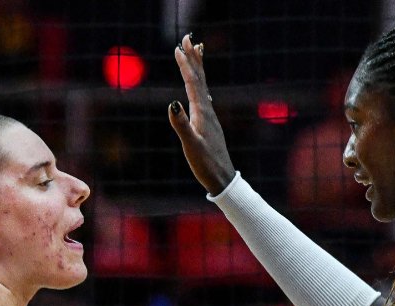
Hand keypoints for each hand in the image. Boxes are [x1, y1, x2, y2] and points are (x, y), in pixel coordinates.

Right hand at [168, 33, 236, 194]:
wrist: (222, 178)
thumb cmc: (206, 163)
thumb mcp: (190, 145)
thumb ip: (181, 124)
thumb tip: (172, 102)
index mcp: (202, 113)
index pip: (193, 83)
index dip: (186, 65)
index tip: (179, 47)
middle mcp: (207, 111)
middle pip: (200, 79)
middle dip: (193, 59)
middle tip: (189, 39)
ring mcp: (209, 116)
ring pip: (202, 86)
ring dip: (198, 68)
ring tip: (196, 52)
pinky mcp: (209, 123)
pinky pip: (203, 96)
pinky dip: (199, 84)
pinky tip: (199, 86)